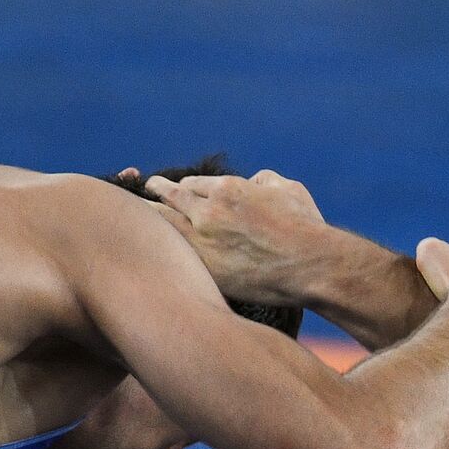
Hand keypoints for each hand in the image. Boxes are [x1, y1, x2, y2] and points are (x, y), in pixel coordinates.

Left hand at [145, 170, 325, 305]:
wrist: (310, 265)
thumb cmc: (305, 226)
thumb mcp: (288, 188)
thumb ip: (264, 180)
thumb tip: (254, 180)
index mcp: (227, 189)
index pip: (191, 184)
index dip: (184, 188)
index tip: (178, 191)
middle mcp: (208, 211)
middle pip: (168, 198)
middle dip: (156, 192)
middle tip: (148, 191)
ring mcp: (202, 241)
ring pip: (161, 224)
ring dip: (148, 218)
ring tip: (137, 218)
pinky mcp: (203, 269)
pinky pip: (171, 256)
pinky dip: (159, 251)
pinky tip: (152, 252)